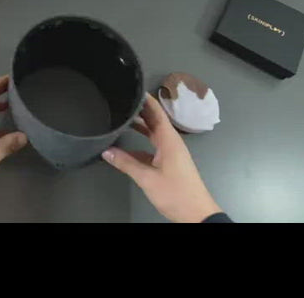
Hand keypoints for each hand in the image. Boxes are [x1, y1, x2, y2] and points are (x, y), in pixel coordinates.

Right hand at [102, 92, 221, 222]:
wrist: (196, 214)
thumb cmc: (176, 193)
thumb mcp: (147, 178)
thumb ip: (126, 164)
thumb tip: (107, 152)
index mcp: (169, 140)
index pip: (157, 113)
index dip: (146, 100)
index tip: (133, 89)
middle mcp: (171, 143)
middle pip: (155, 121)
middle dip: (140, 111)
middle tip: (123, 101)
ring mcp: (171, 153)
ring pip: (153, 135)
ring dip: (141, 127)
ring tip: (123, 120)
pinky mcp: (169, 164)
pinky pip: (153, 148)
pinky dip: (141, 144)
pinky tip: (127, 149)